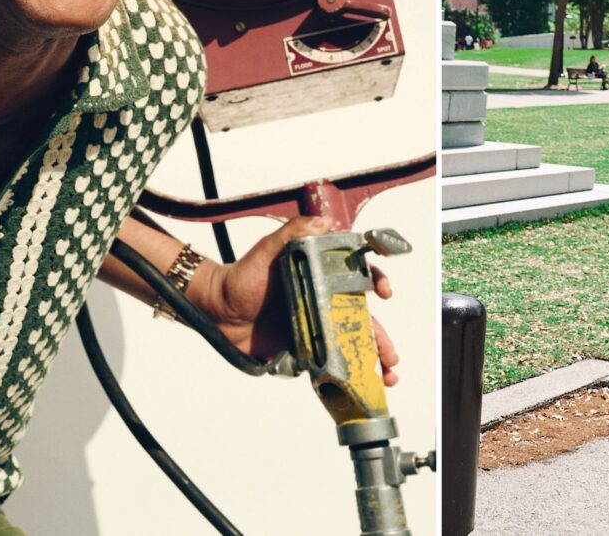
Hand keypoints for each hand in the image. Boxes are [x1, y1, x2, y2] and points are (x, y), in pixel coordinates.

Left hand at [188, 216, 399, 385]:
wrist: (218, 309)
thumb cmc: (243, 276)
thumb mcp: (268, 250)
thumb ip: (293, 234)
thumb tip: (323, 221)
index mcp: (322, 277)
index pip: (358, 278)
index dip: (375, 283)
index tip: (383, 293)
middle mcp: (324, 302)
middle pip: (361, 320)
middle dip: (381, 338)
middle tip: (390, 355)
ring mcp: (315, 328)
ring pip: (350, 345)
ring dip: (371, 361)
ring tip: (386, 377)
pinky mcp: (302, 350)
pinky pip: (327, 364)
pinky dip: (344, 376)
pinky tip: (357, 387)